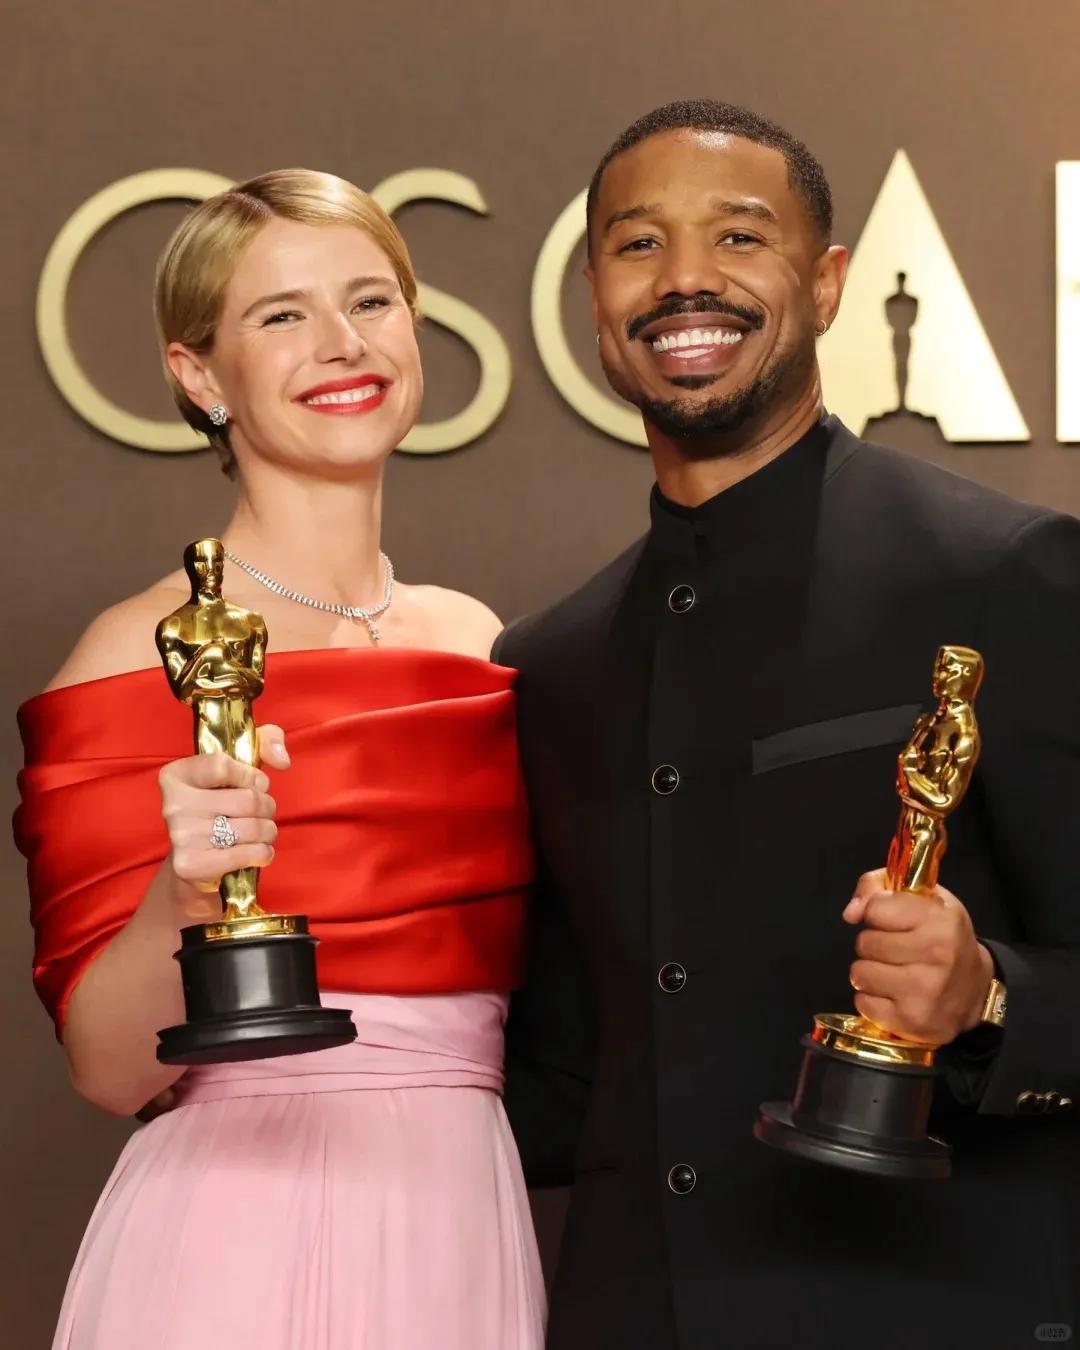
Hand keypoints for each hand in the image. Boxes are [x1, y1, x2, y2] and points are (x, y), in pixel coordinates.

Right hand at [157, 725, 288, 917]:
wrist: (196, 863)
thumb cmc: (221, 806)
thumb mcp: (237, 766)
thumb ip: (265, 742)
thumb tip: (282, 760)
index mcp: (176, 775)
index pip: (223, 765)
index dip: (250, 775)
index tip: (253, 784)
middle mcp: (172, 805)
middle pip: (247, 800)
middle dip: (266, 807)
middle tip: (261, 814)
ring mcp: (180, 836)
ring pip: (253, 828)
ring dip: (268, 832)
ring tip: (259, 833)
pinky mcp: (192, 865)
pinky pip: (250, 853)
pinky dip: (264, 853)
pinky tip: (257, 853)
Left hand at [843, 868, 994, 1044]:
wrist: (976, 990)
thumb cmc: (944, 937)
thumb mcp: (924, 899)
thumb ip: (878, 887)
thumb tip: (851, 913)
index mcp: (939, 921)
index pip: (875, 909)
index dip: (877, 914)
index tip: (892, 921)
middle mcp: (936, 955)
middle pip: (864, 943)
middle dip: (874, 944)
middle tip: (896, 950)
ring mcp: (923, 991)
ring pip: (859, 973)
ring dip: (870, 972)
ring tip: (894, 972)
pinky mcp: (911, 1020)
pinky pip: (863, 1003)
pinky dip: (872, 999)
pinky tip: (894, 995)